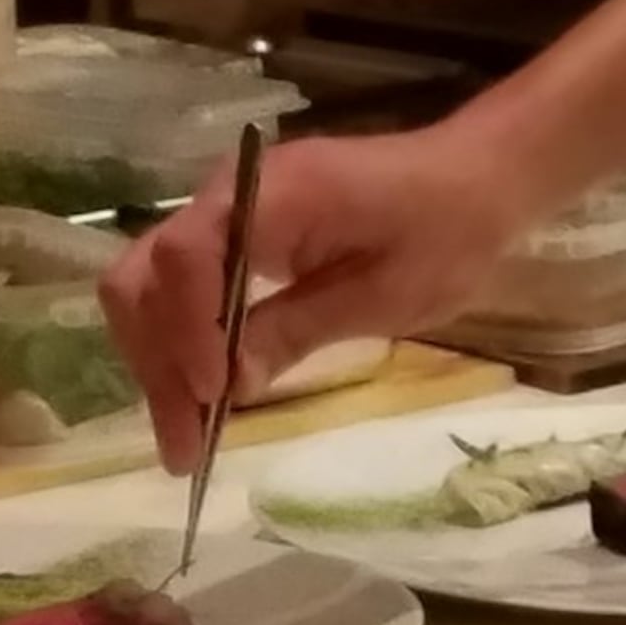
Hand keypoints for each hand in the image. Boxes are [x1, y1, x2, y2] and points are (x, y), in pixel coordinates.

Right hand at [100, 125, 537, 469]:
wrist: (476, 178)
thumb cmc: (448, 231)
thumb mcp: (385, 295)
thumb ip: (298, 329)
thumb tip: (227, 387)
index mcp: (274, 193)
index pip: (187, 255)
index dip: (187, 328)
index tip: (214, 393)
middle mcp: (231, 192)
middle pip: (149, 277)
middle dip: (159, 362)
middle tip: (184, 446)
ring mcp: (227, 209)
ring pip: (152, 287)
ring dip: (160, 361)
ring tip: (186, 439)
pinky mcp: (236, 232)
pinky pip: (183, 285)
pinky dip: (181, 341)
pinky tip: (200, 397)